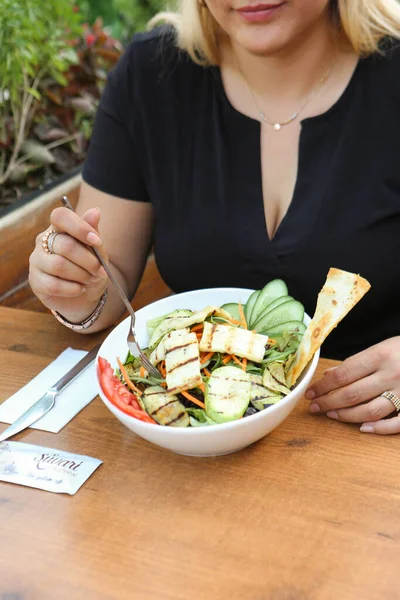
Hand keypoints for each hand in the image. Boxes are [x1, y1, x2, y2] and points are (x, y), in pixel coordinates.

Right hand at [29, 206, 107, 320]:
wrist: (86, 296)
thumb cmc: (90, 269)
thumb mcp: (98, 252)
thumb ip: (94, 233)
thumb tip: (95, 211)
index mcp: (59, 229)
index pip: (60, 216)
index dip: (79, 227)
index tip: (97, 241)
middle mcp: (43, 241)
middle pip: (65, 245)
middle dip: (88, 261)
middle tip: (100, 271)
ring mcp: (37, 261)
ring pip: (59, 265)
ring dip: (81, 275)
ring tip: (91, 280)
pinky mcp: (35, 281)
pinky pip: (53, 285)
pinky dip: (72, 289)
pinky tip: (80, 289)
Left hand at [305, 337, 399, 434]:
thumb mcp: (382, 347)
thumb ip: (357, 362)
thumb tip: (330, 376)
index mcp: (380, 356)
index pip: (343, 375)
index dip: (323, 386)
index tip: (310, 392)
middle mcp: (391, 375)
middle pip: (352, 394)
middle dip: (328, 402)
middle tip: (314, 407)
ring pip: (370, 411)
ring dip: (346, 415)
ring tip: (331, 415)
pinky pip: (396, 423)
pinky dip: (379, 428)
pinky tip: (363, 428)